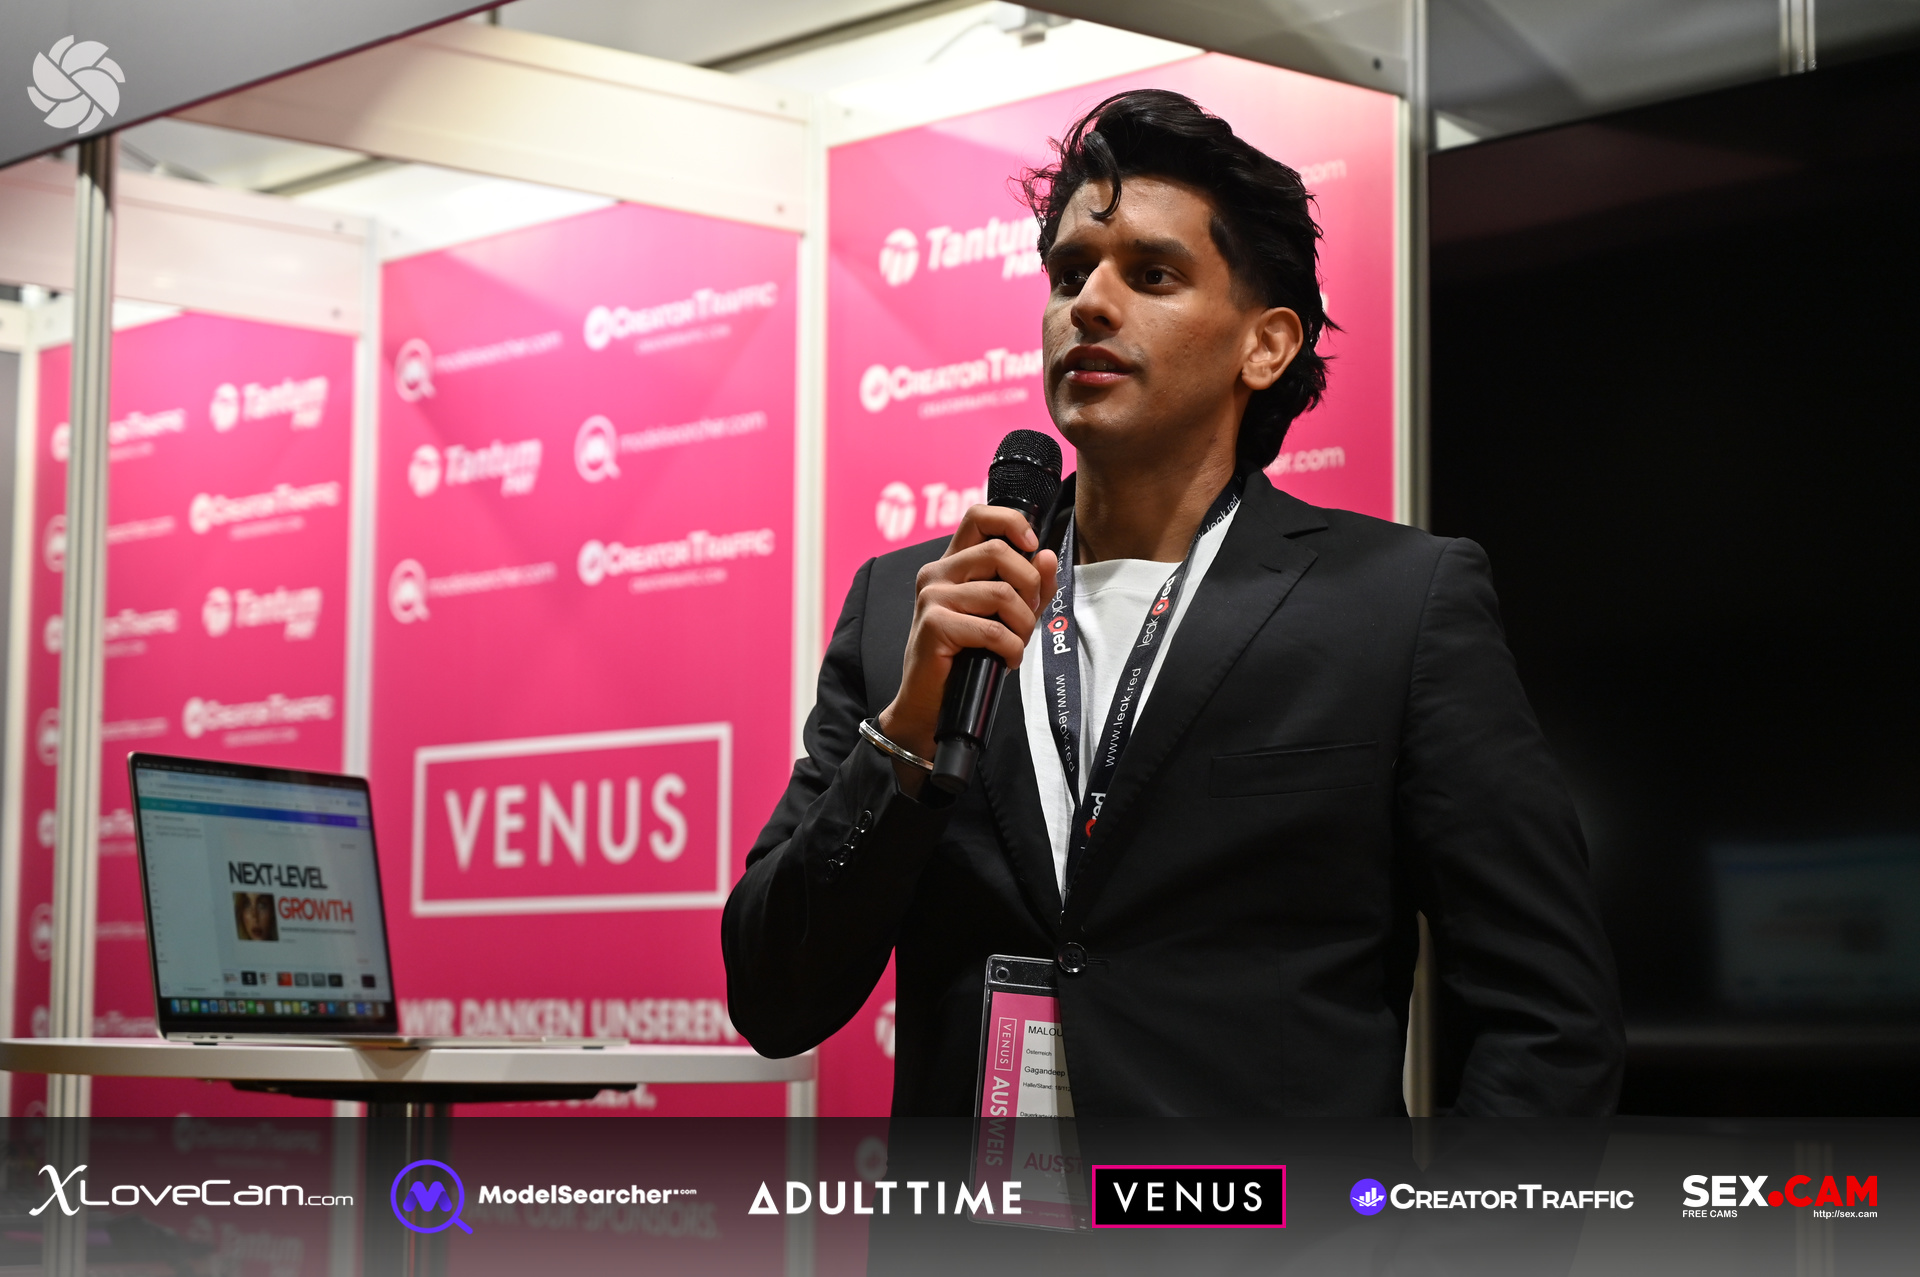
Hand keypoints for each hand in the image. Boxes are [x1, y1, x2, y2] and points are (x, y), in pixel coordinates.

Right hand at [878, 506, 1058, 788]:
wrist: (932, 704)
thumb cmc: (967, 658)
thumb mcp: (1007, 616)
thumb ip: (1029, 585)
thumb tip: (1045, 556)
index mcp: (953, 564)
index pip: (979, 516)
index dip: (1011, 523)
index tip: (1031, 547)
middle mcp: (937, 573)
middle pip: (999, 552)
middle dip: (1029, 587)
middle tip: (1028, 616)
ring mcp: (931, 597)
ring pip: (1000, 593)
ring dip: (1022, 625)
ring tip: (1016, 644)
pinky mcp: (932, 625)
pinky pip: (991, 629)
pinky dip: (1010, 649)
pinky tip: (1006, 660)